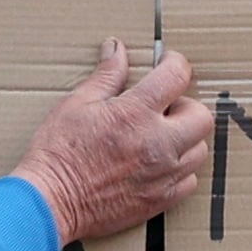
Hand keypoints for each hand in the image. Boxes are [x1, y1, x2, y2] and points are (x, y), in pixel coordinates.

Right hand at [13, 38, 211, 243]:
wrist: (50, 202)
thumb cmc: (57, 153)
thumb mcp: (77, 104)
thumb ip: (105, 76)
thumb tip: (116, 48)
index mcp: (135, 113)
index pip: (177, 76)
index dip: (175, 63)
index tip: (167, 63)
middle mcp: (157, 144)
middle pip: (201, 116)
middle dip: (186, 106)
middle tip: (164, 107)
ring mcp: (162, 174)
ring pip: (199, 150)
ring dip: (185, 139)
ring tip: (160, 137)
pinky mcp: (160, 200)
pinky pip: (189, 181)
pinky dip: (179, 170)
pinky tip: (158, 165)